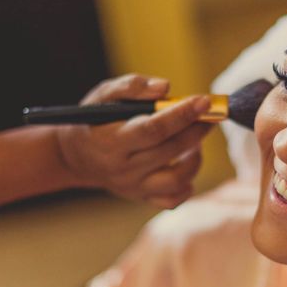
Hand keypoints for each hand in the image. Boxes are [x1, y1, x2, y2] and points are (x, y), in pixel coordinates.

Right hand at [56, 74, 212, 207]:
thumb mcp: (103, 95)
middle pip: (170, 151)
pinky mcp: (142, 198)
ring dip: (195, 157)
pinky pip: (173, 199)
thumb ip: (132, 86)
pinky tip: (185, 163)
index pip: (153, 130)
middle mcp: (123, 169)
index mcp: (112, 141)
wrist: (77, 157)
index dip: (181, 115)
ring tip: (194, 139)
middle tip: (209, 114)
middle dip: (196, 130)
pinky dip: (188, 184)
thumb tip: (165, 88)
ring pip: (177, 179)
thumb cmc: (95, 120)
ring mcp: (134, 187)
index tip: (204, 100)